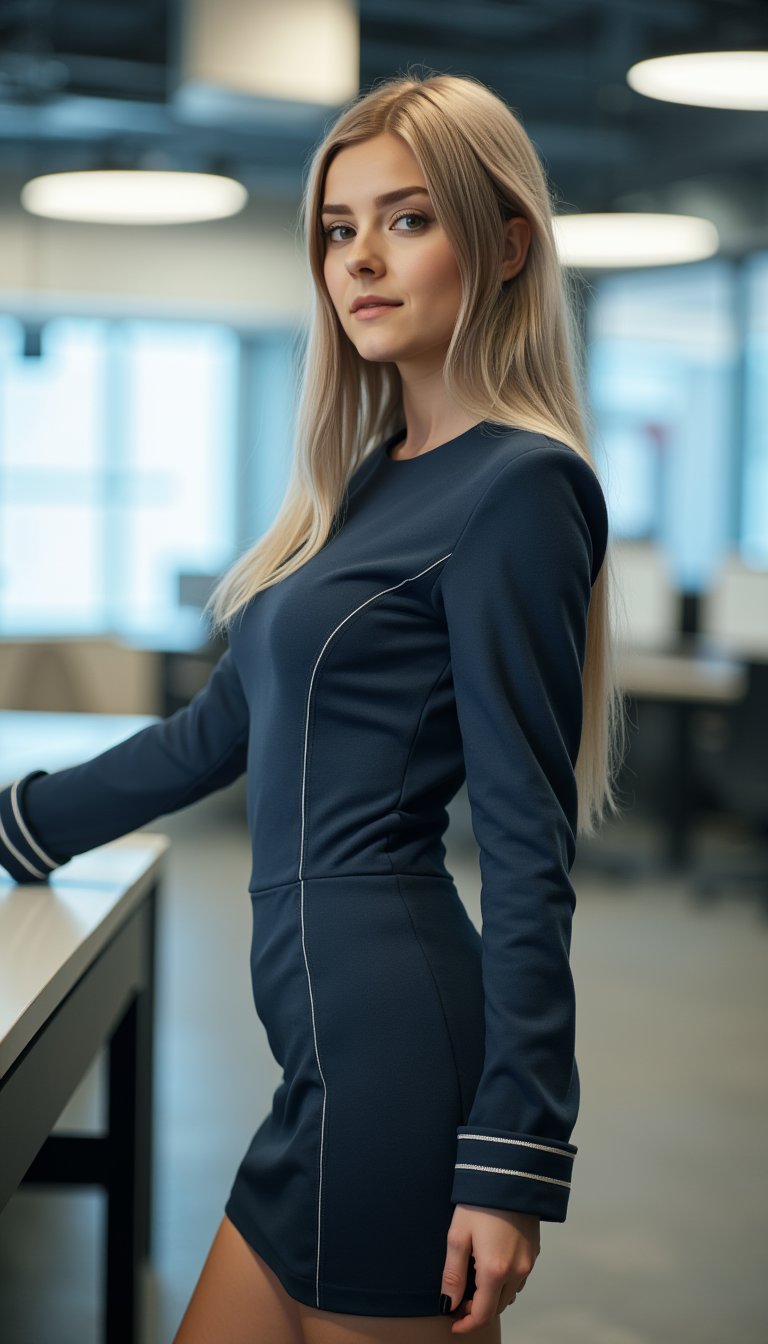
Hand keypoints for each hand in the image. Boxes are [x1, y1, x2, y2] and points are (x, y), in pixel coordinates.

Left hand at [440, 1203, 539, 1334]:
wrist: (510, 1174)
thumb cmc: (480, 1201)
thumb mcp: (458, 1235)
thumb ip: (452, 1274)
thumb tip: (448, 1303)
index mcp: (495, 1270)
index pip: (482, 1314)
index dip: (466, 1324)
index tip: (453, 1324)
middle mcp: (516, 1271)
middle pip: (497, 1307)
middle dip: (477, 1310)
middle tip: (458, 1301)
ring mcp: (528, 1262)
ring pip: (509, 1294)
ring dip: (492, 1296)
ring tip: (473, 1282)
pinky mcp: (533, 1251)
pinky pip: (519, 1278)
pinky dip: (504, 1282)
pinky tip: (491, 1266)